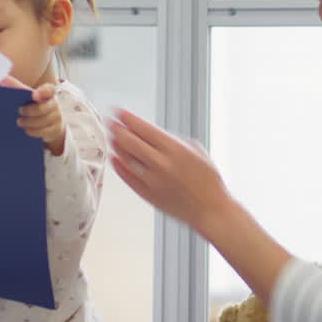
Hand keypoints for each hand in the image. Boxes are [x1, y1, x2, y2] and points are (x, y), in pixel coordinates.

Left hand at [0, 76, 65, 155]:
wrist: (47, 122)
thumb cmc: (32, 106)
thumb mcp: (26, 97)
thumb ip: (17, 88)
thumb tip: (3, 81)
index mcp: (48, 93)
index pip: (49, 90)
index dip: (43, 92)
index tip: (33, 95)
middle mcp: (54, 104)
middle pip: (44, 108)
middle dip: (30, 111)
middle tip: (19, 111)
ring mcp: (57, 117)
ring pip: (44, 121)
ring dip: (30, 122)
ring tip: (19, 122)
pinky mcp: (56, 129)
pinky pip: (46, 132)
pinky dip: (35, 131)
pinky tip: (27, 130)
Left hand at [108, 108, 231, 229]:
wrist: (211, 209)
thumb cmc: (208, 182)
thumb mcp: (197, 152)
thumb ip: (175, 142)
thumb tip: (157, 135)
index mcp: (175, 149)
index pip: (144, 128)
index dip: (128, 118)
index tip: (119, 111)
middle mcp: (161, 163)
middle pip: (131, 141)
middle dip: (118, 129)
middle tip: (111, 122)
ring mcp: (153, 180)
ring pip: (127, 159)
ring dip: (117, 146)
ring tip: (112, 138)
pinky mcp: (148, 195)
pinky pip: (128, 178)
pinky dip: (119, 167)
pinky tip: (114, 158)